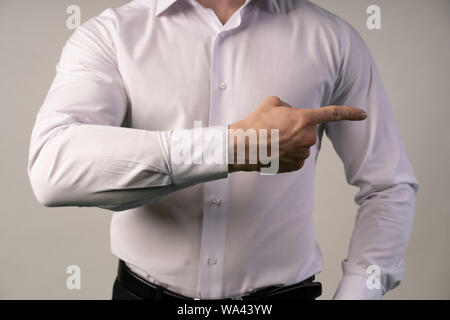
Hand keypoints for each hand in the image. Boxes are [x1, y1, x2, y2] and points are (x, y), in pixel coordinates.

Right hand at [228, 96, 366, 172]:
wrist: (243, 146)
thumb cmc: (256, 123)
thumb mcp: (272, 103)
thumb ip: (288, 106)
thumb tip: (291, 113)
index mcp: (304, 119)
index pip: (332, 114)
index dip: (350, 113)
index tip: (363, 114)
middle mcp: (307, 137)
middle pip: (307, 131)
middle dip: (296, 129)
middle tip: (276, 129)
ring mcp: (302, 153)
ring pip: (301, 145)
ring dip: (291, 142)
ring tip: (272, 141)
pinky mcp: (296, 165)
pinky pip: (296, 157)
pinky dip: (287, 154)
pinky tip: (274, 151)